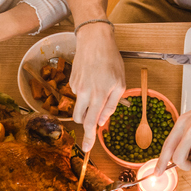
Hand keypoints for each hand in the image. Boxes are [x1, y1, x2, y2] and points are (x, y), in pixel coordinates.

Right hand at [70, 24, 125, 150]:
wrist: (93, 40)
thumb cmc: (111, 61)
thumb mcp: (119, 84)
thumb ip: (111, 105)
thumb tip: (102, 122)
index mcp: (98, 96)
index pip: (91, 123)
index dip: (88, 138)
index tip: (86, 149)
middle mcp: (84, 94)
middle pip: (81, 118)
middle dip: (87, 121)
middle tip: (96, 114)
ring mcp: (75, 87)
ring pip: (79, 106)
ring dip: (87, 105)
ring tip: (98, 87)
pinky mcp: (71, 81)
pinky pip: (78, 93)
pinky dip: (85, 91)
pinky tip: (92, 77)